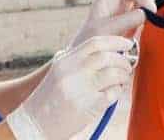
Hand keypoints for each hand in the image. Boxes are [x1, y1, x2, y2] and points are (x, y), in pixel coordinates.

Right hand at [6, 36, 133, 139]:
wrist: (36, 121)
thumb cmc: (51, 97)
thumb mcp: (60, 72)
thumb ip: (79, 60)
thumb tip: (110, 51)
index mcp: (65, 61)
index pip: (95, 43)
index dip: (115, 41)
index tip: (126, 44)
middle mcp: (72, 72)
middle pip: (106, 57)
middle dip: (122, 60)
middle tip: (127, 65)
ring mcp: (80, 89)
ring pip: (113, 74)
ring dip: (123, 76)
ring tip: (121, 80)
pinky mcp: (88, 106)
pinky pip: (112, 94)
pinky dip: (117, 92)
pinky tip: (111, 94)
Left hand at [69, 0, 157, 49]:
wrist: (87, 57)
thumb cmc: (91, 42)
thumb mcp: (106, 31)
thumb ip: (125, 21)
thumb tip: (144, 13)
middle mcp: (114, 1)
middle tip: (152, 12)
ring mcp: (121, 11)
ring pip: (140, 0)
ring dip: (148, 6)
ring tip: (149, 19)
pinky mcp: (128, 22)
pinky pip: (142, 13)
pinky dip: (147, 16)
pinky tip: (145, 26)